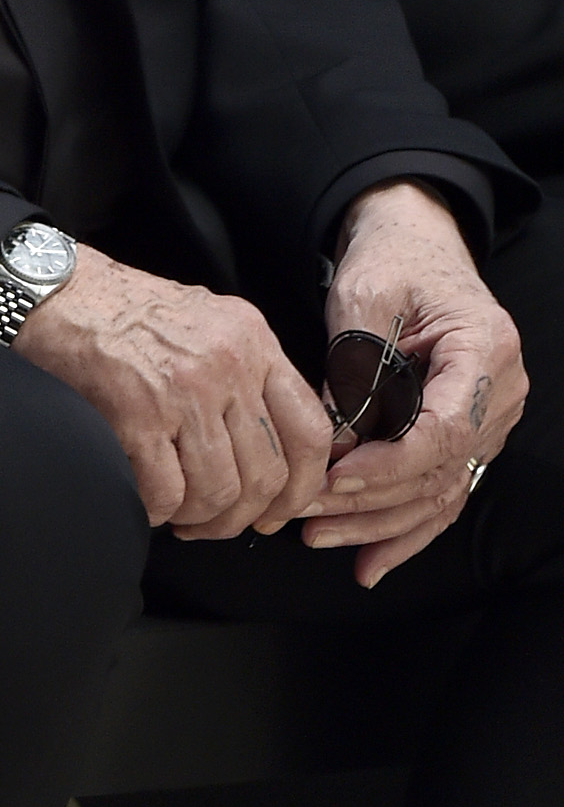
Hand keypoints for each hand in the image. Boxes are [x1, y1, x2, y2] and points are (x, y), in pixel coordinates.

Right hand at [15, 243, 331, 536]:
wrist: (54, 290)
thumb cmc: (121, 309)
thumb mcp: (207, 323)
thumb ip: (246, 374)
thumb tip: (268, 449)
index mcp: (252, 340)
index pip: (311, 431)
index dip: (303, 487)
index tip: (279, 509)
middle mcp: (228, 363)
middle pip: (267, 474)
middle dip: (240, 516)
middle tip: (215, 521)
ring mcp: (184, 389)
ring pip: (219, 491)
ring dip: (197, 518)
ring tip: (176, 511)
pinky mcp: (137, 413)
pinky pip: (166, 493)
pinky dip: (156, 511)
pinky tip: (144, 497)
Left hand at [303, 181, 524, 586]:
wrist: (415, 245)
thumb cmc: (392, 262)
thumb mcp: (364, 296)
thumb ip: (355, 366)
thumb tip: (335, 441)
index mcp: (486, 350)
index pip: (446, 428)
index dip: (389, 462)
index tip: (335, 476)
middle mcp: (501, 393)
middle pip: (440, 468)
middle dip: (370, 499)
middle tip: (306, 513)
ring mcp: (490, 420)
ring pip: (439, 491)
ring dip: (378, 523)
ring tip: (318, 537)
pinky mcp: (466, 437)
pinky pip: (440, 492)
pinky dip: (403, 528)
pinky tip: (368, 561)